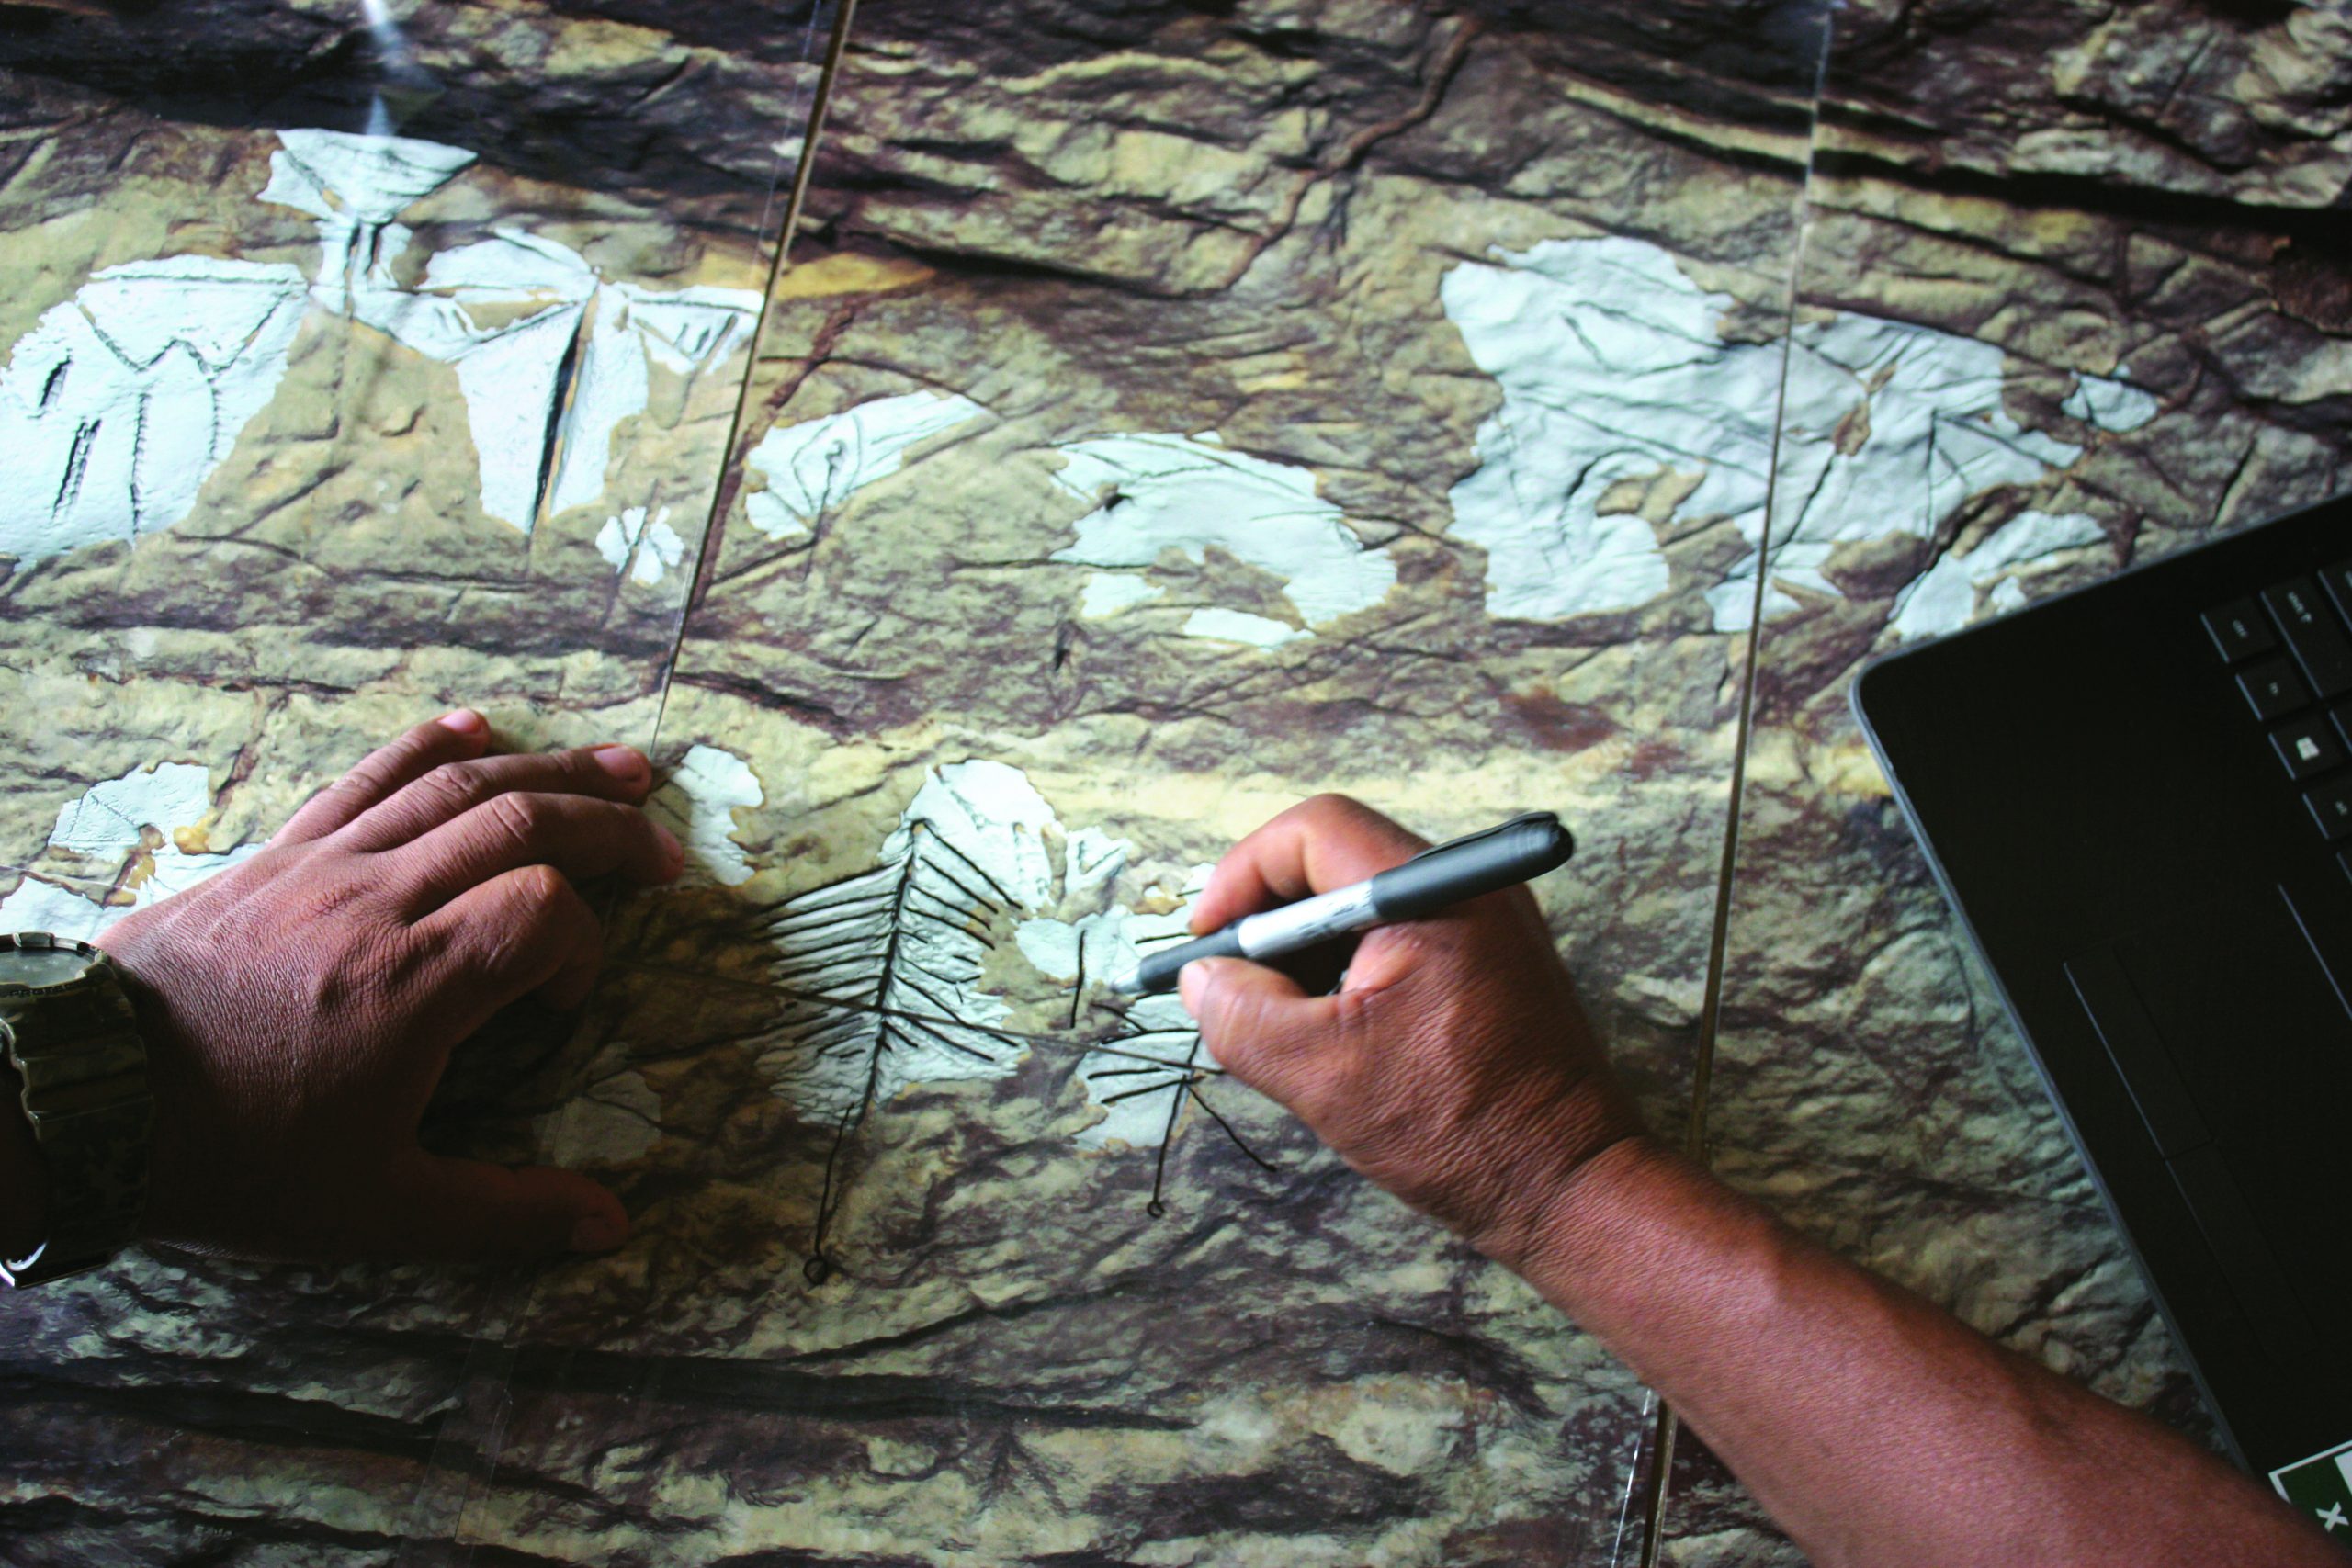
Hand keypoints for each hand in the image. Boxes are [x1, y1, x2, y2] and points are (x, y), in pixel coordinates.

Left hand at [91, 710, 682, 1261]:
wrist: (82, 1101)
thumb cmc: (234, 1159)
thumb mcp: (377, 1210)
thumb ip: (503, 1213)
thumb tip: (610, 1226)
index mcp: (412, 987)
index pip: (544, 913)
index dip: (585, 945)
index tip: (564, 1000)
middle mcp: (378, 904)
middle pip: (521, 822)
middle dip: (607, 826)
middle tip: (662, 849)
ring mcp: (325, 865)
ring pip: (456, 785)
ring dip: (549, 768)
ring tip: (620, 768)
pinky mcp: (280, 852)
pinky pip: (365, 775)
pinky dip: (430, 744)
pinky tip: (479, 726)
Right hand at [1177, 795, 1649, 1261]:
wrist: (1573, 1186)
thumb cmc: (1463, 1130)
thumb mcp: (1321, 1075)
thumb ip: (1243, 1017)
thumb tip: (1204, 980)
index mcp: (1434, 894)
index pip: (1315, 830)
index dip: (1244, 873)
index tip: (1209, 936)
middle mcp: (1470, 889)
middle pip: (1338, 860)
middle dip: (1271, 918)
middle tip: (1234, 982)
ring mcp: (1488, 925)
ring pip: (1366, 903)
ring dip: (1308, 951)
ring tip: (1282, 1021)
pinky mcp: (1493, 964)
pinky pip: (1402, 938)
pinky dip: (1351, 972)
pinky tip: (1334, 1035)